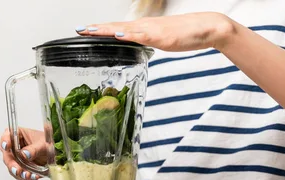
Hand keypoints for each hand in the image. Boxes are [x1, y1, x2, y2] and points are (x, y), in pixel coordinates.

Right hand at [0, 127, 46, 179]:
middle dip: (11, 164)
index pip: (7, 135)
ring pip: (12, 167)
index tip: (7, 146)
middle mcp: (15, 146)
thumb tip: (24, 154)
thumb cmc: (50, 143)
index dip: (4, 141)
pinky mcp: (22, 167)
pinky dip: (26, 176)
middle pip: (7, 155)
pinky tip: (34, 176)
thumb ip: (34, 149)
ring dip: (18, 173)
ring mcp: (17, 158)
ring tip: (28, 175)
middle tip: (17, 170)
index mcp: (19, 134)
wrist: (57, 154)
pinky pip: (20, 174)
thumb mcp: (44, 144)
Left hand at [76, 12, 234, 51]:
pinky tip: (117, 34)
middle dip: (96, 29)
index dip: (100, 30)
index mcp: (144, 29)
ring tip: (89, 30)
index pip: (117, 29)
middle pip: (115, 27)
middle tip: (77, 30)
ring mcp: (152, 30)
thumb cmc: (187, 34)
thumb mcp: (163, 41)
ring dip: (105, 30)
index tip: (84, 31)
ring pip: (124, 29)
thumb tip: (138, 47)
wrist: (207, 27)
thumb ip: (149, 43)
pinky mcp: (161, 36)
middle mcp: (145, 26)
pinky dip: (128, 35)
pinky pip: (142, 36)